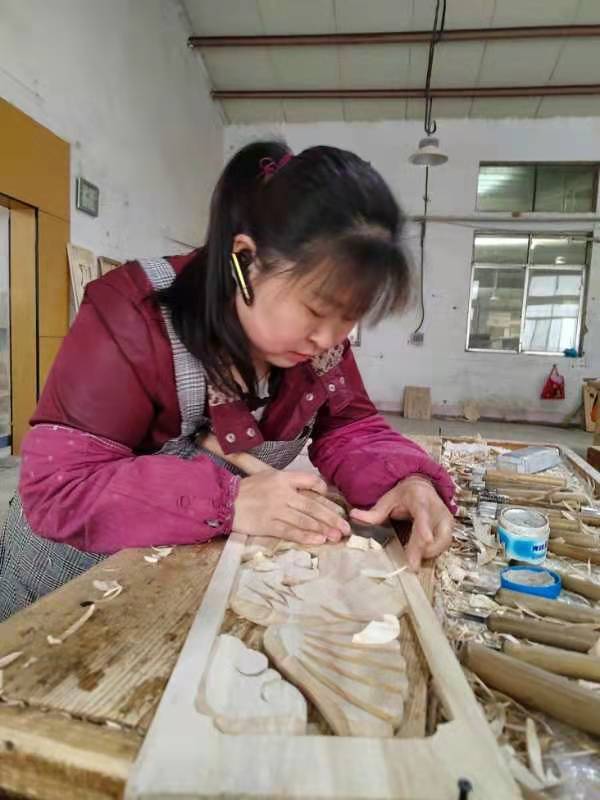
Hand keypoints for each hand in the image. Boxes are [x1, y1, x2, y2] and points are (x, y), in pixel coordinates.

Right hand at [233, 470, 350, 544]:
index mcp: (283, 478)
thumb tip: (314, 491)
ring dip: (322, 529)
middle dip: (331, 517)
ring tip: (336, 536)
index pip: (310, 481)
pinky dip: (305, 537)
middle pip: (312, 505)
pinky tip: (318, 540)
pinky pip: (290, 531)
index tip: (335, 503)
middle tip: (346, 527)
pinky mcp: (267, 525)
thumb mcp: (269, 476)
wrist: (224, 501)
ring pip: (304, 520)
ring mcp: (275, 509)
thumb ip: (290, 482)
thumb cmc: (248, 489)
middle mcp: (282, 492)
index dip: (324, 492)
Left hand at [350, 477, 453, 570]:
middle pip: (435, 533)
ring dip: (428, 553)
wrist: (423, 486)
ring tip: (413, 557)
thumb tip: (354, 517)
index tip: (426, 540)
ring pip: (442, 542)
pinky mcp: (450, 527)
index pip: (424, 514)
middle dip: (424, 550)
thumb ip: (374, 512)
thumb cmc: (404, 494)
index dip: (425, 528)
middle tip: (411, 565)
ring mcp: (446, 518)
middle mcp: (437, 508)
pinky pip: (444, 545)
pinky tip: (421, 554)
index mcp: (420, 499)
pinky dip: (433, 552)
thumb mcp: (388, 499)